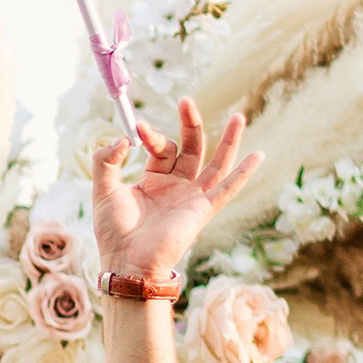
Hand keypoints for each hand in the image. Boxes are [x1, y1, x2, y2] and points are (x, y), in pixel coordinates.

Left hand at [91, 97, 260, 285]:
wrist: (126, 261)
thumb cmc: (113, 231)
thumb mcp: (103, 189)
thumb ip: (106, 161)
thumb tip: (122, 139)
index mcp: (154, 181)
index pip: (162, 148)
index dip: (152, 135)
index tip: (137, 127)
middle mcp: (176, 187)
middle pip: (191, 148)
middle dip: (190, 124)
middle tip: (186, 100)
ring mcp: (192, 198)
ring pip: (217, 163)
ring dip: (229, 140)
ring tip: (240, 116)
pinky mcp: (203, 210)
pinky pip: (228, 189)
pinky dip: (243, 173)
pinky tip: (259, 155)